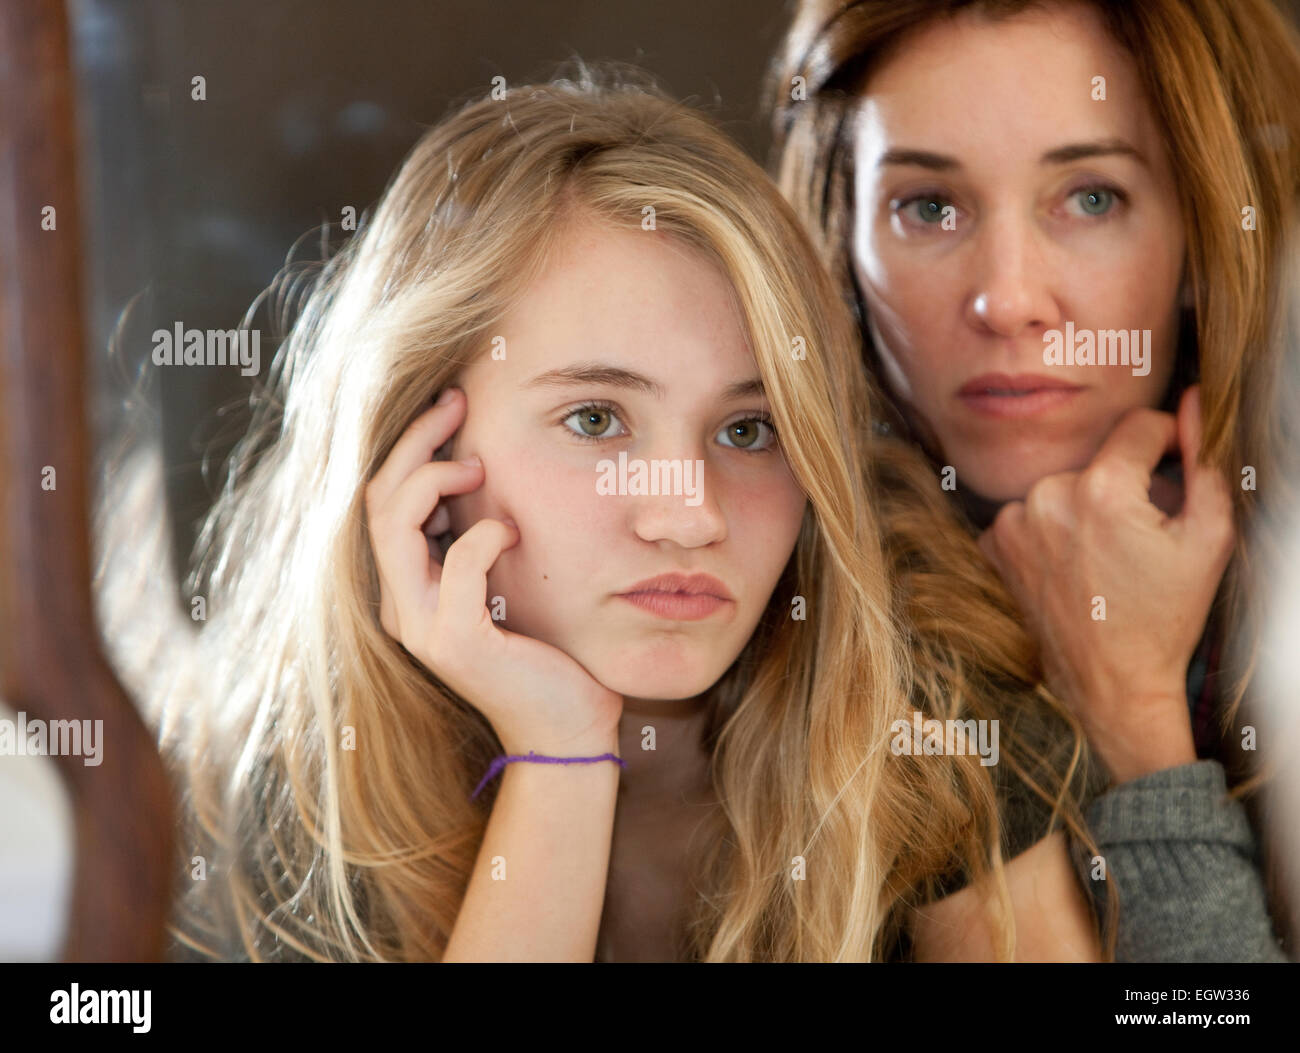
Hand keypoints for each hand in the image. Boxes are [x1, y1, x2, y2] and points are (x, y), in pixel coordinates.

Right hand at [365, 387, 623, 755]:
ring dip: (435, 478)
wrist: (565, 729)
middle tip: (457, 403)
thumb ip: (479, 540)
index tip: (452, 407)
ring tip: (480, 465)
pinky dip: (486, 534)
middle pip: (379, 501)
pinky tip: (513, 530)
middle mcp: (402, 606)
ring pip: (395, 524)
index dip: (411, 446)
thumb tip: (482, 471)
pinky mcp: (458, 642)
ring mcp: (423, 627)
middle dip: (416, 442)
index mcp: (408, 589)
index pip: (382, 501)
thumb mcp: (504, 584)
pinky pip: (459, 565)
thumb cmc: (545, 653)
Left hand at [977, 385, 1234, 781]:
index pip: (1140, 425)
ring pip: (1064, 484)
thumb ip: (1205, 460)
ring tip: (1105, 555)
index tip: (1173, 470)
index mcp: (1102, 490)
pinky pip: (1031, 513)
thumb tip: (1197, 401)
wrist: (1111, 681)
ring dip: (1084, 504)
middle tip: (1140, 534)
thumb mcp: (1209, 537)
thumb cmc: (1165, 616)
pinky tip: (1072, 563)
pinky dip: (1051, 528)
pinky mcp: (992, 543)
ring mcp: (1012, 521)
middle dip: (1126, 482)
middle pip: (1099, 458)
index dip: (1167, 443)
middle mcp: (1046, 497)